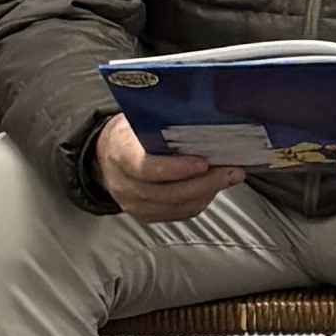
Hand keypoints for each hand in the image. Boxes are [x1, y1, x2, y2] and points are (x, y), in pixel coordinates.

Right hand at [94, 115, 251, 220]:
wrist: (104, 157)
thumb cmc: (127, 133)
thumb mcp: (136, 120)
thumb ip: (160, 124)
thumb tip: (201, 119)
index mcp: (119, 155)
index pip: (146, 168)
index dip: (176, 168)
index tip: (204, 162)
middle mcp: (124, 185)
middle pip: (167, 193)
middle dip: (204, 183)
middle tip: (230, 171)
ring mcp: (134, 204)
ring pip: (176, 206)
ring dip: (207, 192)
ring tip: (230, 177)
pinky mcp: (146, 215)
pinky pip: (178, 213)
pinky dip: (200, 201)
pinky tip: (213, 187)